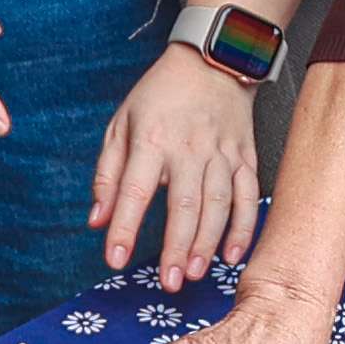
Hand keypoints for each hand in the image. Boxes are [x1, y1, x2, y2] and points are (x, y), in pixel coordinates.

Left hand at [92, 48, 261, 291]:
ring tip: (195, 273)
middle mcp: (189, 148)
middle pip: (184, 204)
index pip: (135, 190)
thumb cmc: (160, 96)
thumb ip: (107, 175)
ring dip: (207, 242)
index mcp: (152, 139)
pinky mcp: (245, 156)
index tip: (114, 259)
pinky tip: (232, 255)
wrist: (211, 61)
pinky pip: (248, 196)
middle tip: (169, 282)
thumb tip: (96, 221)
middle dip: (176, 247)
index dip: (124, 226)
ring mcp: (222, 153)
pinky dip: (243, 227)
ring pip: (218, 204)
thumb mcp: (121, 125)